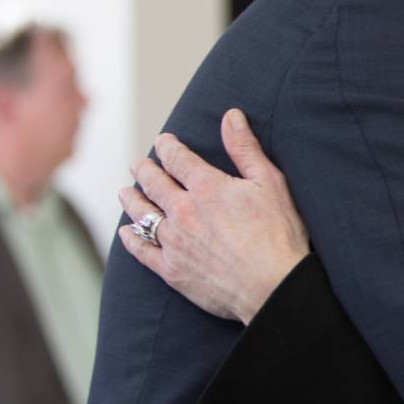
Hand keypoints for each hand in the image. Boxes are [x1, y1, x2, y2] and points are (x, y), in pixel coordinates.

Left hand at [119, 109, 311, 323]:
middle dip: (144, 170)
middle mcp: (184, 211)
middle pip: (154, 184)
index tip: (163, 142)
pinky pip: (142, 251)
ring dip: (131, 200)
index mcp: (207, 187)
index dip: (168, 147)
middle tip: (138, 165)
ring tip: (124, 191)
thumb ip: (245, 149)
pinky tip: (126, 232)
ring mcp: (174, 242)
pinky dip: (131, 239)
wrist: (274, 287)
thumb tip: (231, 116)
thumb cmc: (279, 235)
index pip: (177, 159)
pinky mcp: (172, 270)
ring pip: (142, 214)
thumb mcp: (270, 183)